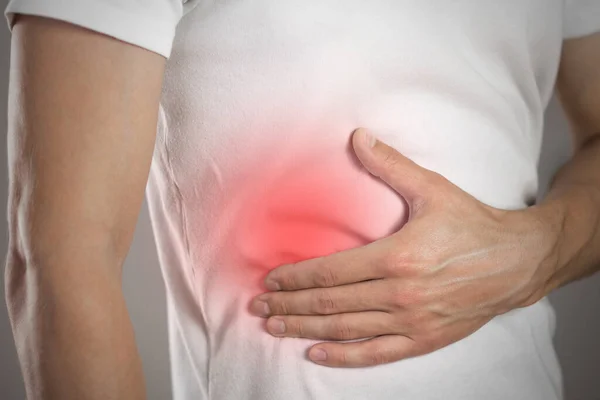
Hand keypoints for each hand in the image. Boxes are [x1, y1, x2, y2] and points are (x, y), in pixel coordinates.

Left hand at [249, 128, 559, 367]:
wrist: (517, 261)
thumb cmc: (473, 225)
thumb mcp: (432, 189)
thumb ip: (390, 165)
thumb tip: (357, 136)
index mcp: (398, 257)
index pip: (331, 272)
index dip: (296, 278)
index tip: (271, 280)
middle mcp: (400, 293)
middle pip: (331, 303)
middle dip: (290, 306)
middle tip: (259, 307)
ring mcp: (411, 320)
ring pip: (346, 329)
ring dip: (305, 329)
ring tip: (275, 328)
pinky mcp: (424, 338)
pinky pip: (376, 352)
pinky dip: (344, 355)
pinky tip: (316, 352)